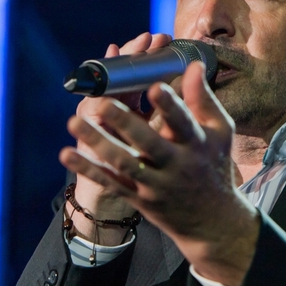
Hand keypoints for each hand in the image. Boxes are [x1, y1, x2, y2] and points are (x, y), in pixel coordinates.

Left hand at [60, 62, 259, 285]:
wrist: (211, 221)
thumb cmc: (214, 165)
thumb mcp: (220, 131)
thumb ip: (202, 99)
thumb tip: (192, 64)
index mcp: (198, 144)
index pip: (183, 122)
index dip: (170, 105)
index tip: (155, 86)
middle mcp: (176, 165)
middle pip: (148, 143)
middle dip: (125, 123)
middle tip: (103, 103)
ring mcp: (156, 184)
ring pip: (124, 163)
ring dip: (98, 143)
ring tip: (74, 121)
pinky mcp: (139, 198)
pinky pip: (110, 183)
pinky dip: (89, 169)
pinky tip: (66, 154)